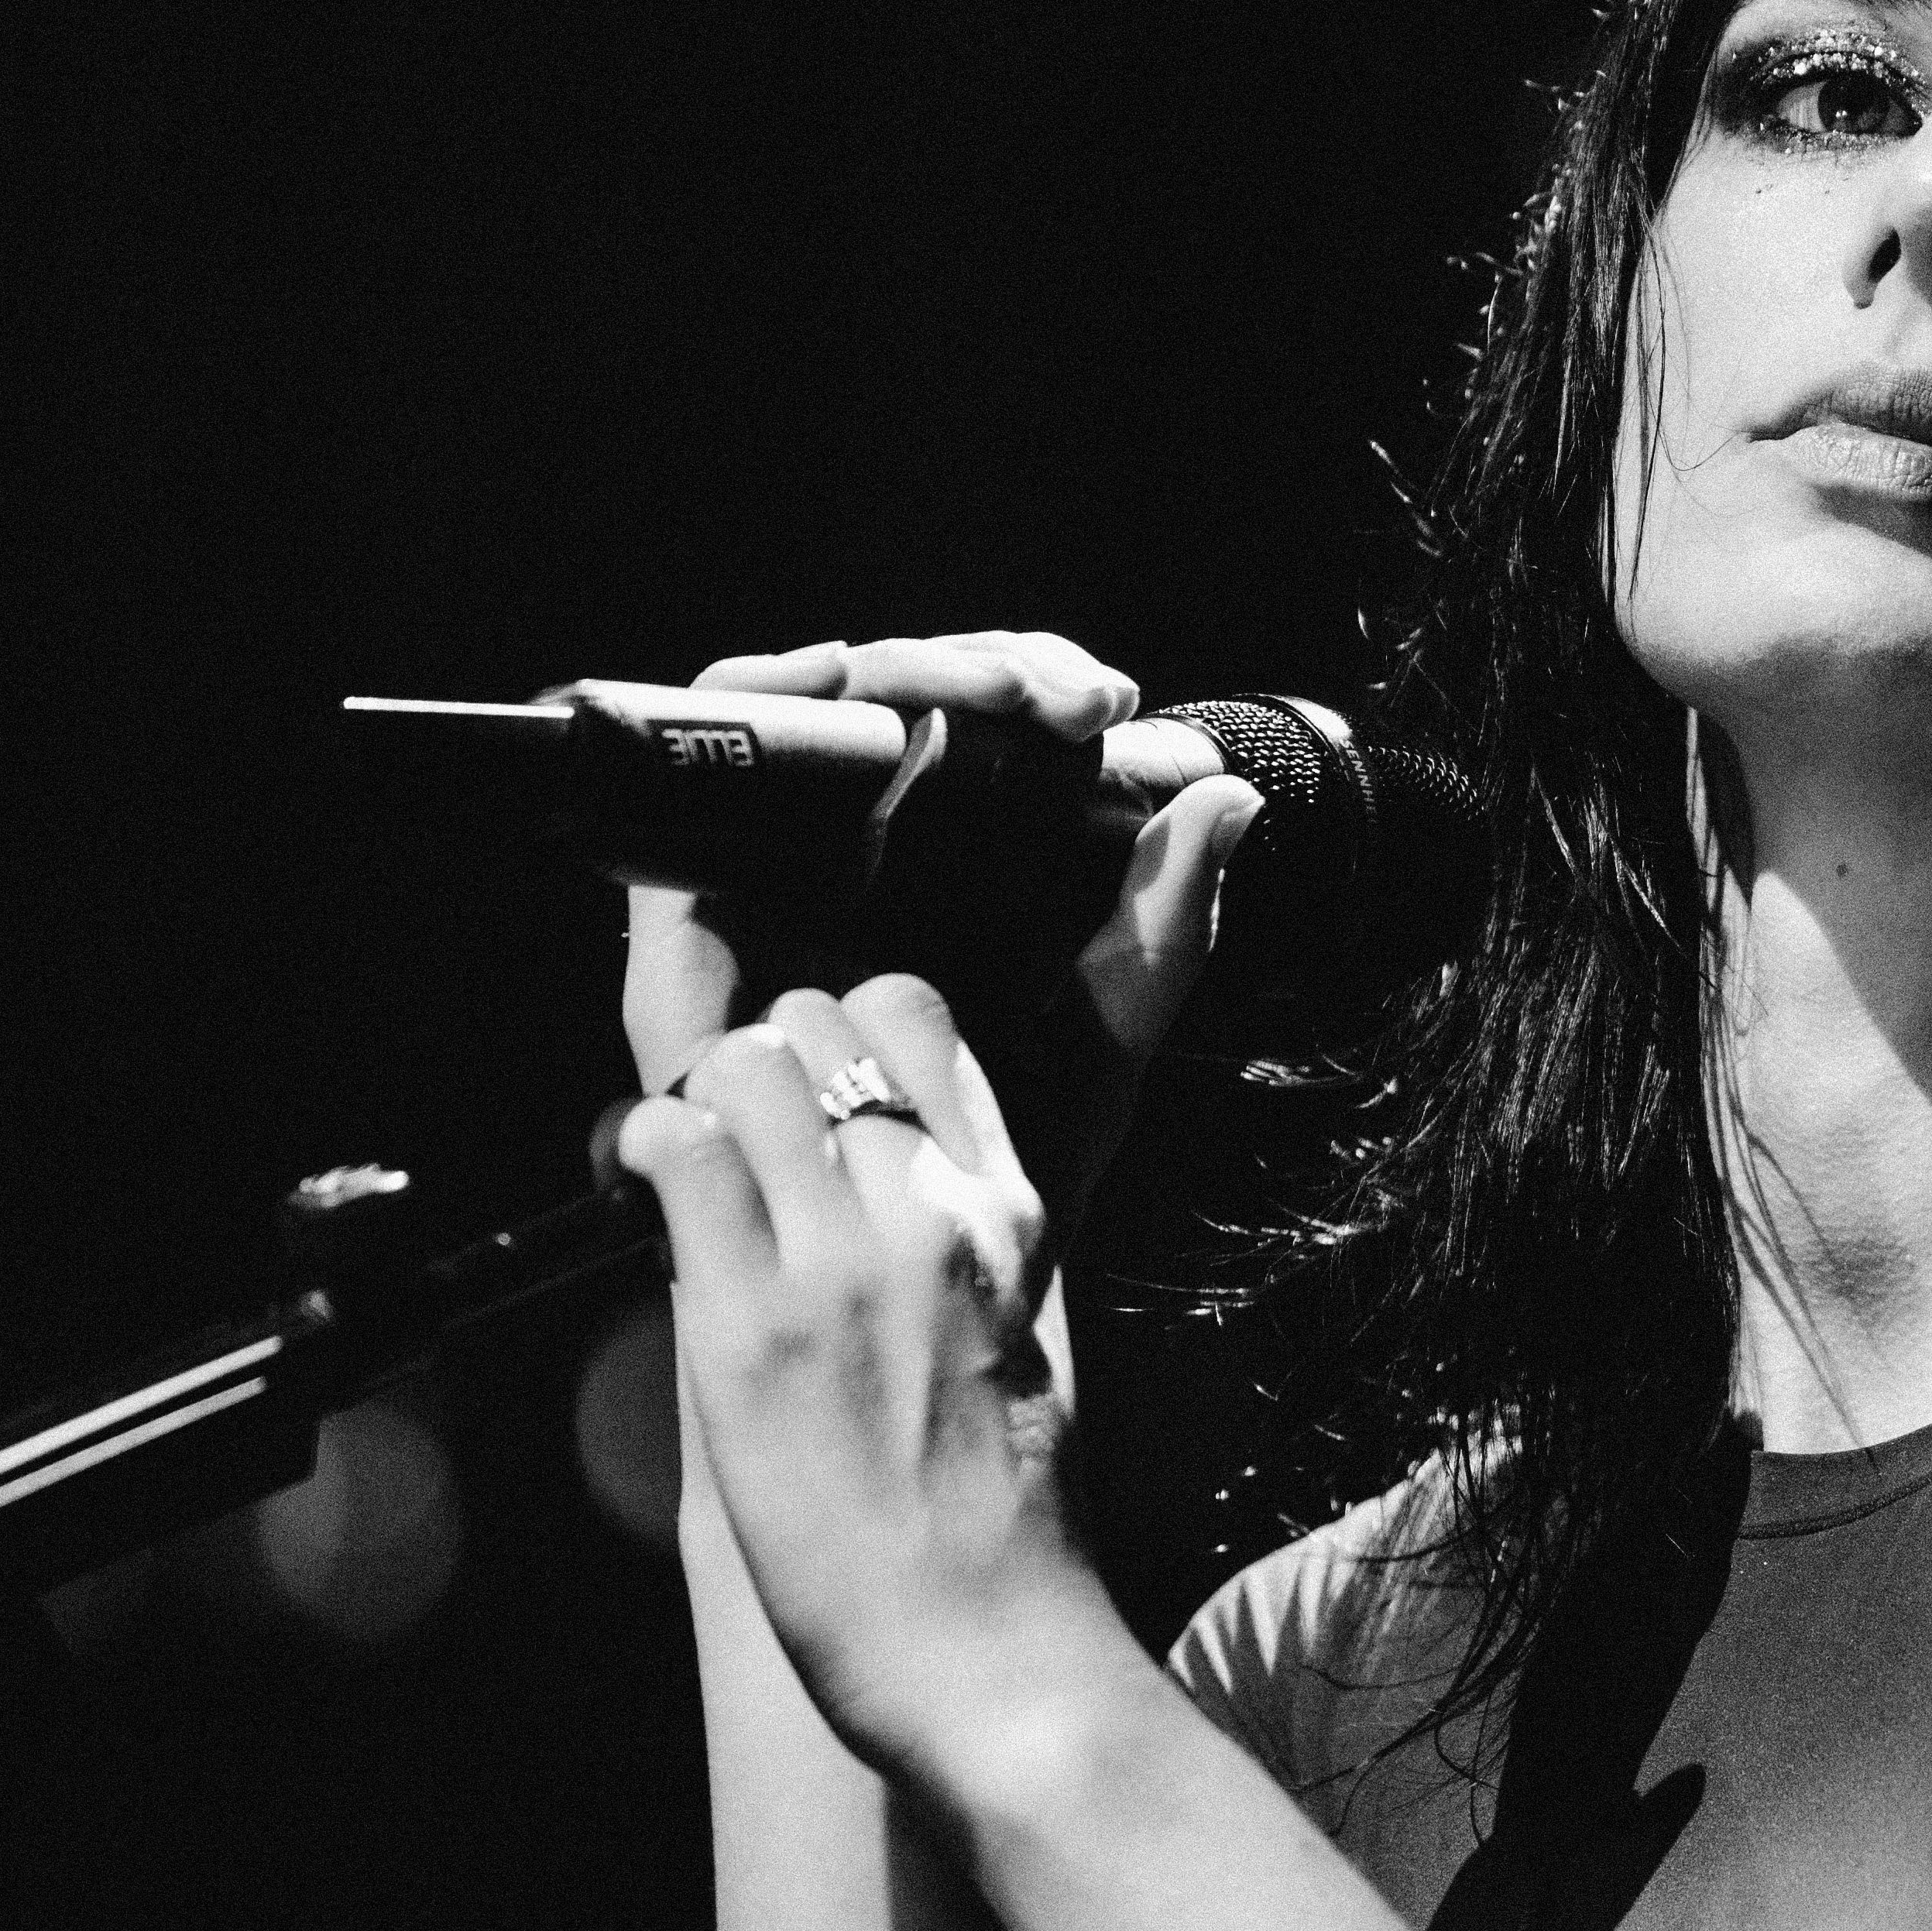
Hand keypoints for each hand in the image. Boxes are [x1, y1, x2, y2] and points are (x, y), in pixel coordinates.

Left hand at [616, 968, 1130, 1791]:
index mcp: (1011, 1212)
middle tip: (734, 1151)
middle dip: (760, 1063)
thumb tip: (908, 1192)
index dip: (841, 1032)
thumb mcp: (1034, 1346)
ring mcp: (837, 1264)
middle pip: (817, 1018)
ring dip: (698, 1105)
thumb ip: (978, 1250)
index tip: (810, 1099)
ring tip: (690, 1181)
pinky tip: (644, 1208)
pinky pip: (671, 1153)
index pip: (918, 1016)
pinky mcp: (745, 1329)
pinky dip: (643, 1157)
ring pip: (740, 1063)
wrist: (999, 1659)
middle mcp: (931, 1210)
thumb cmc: (1015, 1534)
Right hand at [618, 630, 1268, 1221]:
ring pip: (827, 713)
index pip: (987, 735)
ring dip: (910, 670)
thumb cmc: (988, 1157)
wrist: (887, 1264)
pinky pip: (716, 760)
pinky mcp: (700, 899)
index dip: (1038, 685)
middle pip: (910, 703)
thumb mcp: (1102, 1032)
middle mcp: (863, 856)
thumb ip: (1164, 927)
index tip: (1108, 707)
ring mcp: (782, 870)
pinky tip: (849, 678)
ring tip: (995, 692)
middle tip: (1070, 698)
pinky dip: (772, 694)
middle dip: (991, 666)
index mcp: (953, 870)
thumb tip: (1231, 805)